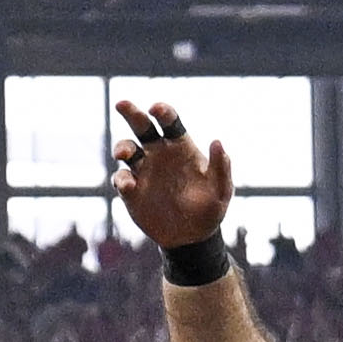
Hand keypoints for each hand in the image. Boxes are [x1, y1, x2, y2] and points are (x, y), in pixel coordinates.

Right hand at [111, 99, 232, 250]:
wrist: (191, 237)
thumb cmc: (210, 209)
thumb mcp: (221, 190)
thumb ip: (221, 167)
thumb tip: (217, 141)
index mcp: (180, 148)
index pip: (170, 122)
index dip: (163, 112)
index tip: (156, 108)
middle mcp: (158, 154)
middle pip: (141, 127)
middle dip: (131, 113)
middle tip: (122, 103)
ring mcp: (142, 171)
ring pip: (126, 149)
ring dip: (122, 147)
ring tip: (123, 154)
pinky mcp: (131, 191)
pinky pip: (121, 179)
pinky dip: (121, 180)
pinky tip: (129, 186)